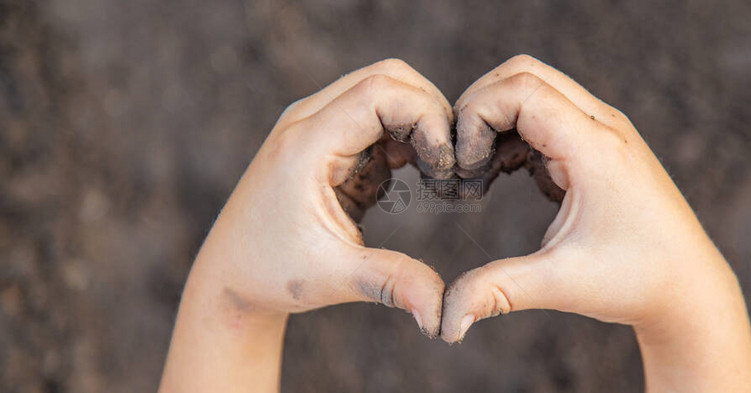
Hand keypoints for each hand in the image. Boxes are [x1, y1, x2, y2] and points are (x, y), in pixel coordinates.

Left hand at [160, 59, 453, 391]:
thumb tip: (444, 314)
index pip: (381, 92)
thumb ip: (393, 282)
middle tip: (448, 166)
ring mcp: (315, 127)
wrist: (229, 277)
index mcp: (306, 144)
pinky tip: (411, 177)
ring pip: (384, 91)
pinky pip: (376, 117)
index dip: (427, 117)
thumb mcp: (335, 278)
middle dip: (430, 113)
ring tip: (434, 175)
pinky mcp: (325, 141)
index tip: (446, 165)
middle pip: (387, 78)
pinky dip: (404, 137)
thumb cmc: (271, 275)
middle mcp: (308, 122)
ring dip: (418, 125)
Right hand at [441, 55, 750, 391]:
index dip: (475, 116)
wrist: (688, 286)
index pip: (521, 90)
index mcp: (595, 149)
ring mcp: (603, 131)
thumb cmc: (635, 282)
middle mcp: (602, 126)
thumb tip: (444, 321)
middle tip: (460, 161)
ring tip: (479, 175)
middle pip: (523, 73)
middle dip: (478, 108)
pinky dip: (513, 133)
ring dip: (495, 120)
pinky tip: (504, 176)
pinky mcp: (598, 143)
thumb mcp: (560, 284)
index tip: (462, 167)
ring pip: (533, 88)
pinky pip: (545, 113)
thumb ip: (496, 291)